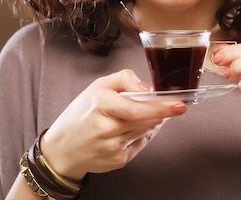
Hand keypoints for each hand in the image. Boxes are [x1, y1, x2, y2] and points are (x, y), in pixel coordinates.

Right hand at [40, 69, 185, 179]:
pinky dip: (141, 135)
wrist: (62, 149)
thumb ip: (124, 79)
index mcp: (100, 105)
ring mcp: (112, 147)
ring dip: (150, 122)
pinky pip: (141, 144)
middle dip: (161, 113)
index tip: (178, 105)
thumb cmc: (82, 114)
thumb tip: (148, 88)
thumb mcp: (98, 87)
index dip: (160, 107)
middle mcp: (106, 129)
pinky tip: (127, 131)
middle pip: (146, 120)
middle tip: (173, 107)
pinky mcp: (118, 161)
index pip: (136, 109)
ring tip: (134, 116)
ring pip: (146, 131)